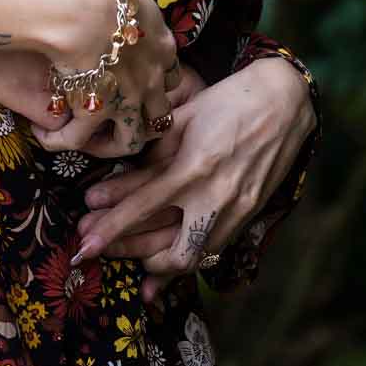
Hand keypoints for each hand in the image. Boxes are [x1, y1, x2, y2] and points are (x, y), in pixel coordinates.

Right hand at [48, 0, 178, 158]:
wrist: (83, 8)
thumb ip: (133, 7)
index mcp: (162, 48)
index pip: (172, 77)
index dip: (155, 83)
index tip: (137, 80)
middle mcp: (152, 80)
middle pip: (160, 117)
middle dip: (142, 122)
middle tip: (118, 118)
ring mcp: (128, 100)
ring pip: (130, 141)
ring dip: (109, 143)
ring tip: (88, 139)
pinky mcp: (96, 111)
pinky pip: (78, 139)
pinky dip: (61, 141)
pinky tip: (46, 136)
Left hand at [72, 55, 315, 300]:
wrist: (281, 104)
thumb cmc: (225, 101)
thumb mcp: (181, 119)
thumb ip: (151, 155)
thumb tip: (115, 184)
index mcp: (192, 167)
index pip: (142, 207)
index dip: (110, 229)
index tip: (83, 243)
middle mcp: (214, 197)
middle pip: (164, 246)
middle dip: (127, 252)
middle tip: (96, 250)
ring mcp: (235, 212)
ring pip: (192, 259)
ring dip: (157, 264)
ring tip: (130, 260)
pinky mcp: (249, 217)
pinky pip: (213, 251)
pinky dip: (188, 260)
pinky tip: (167, 264)